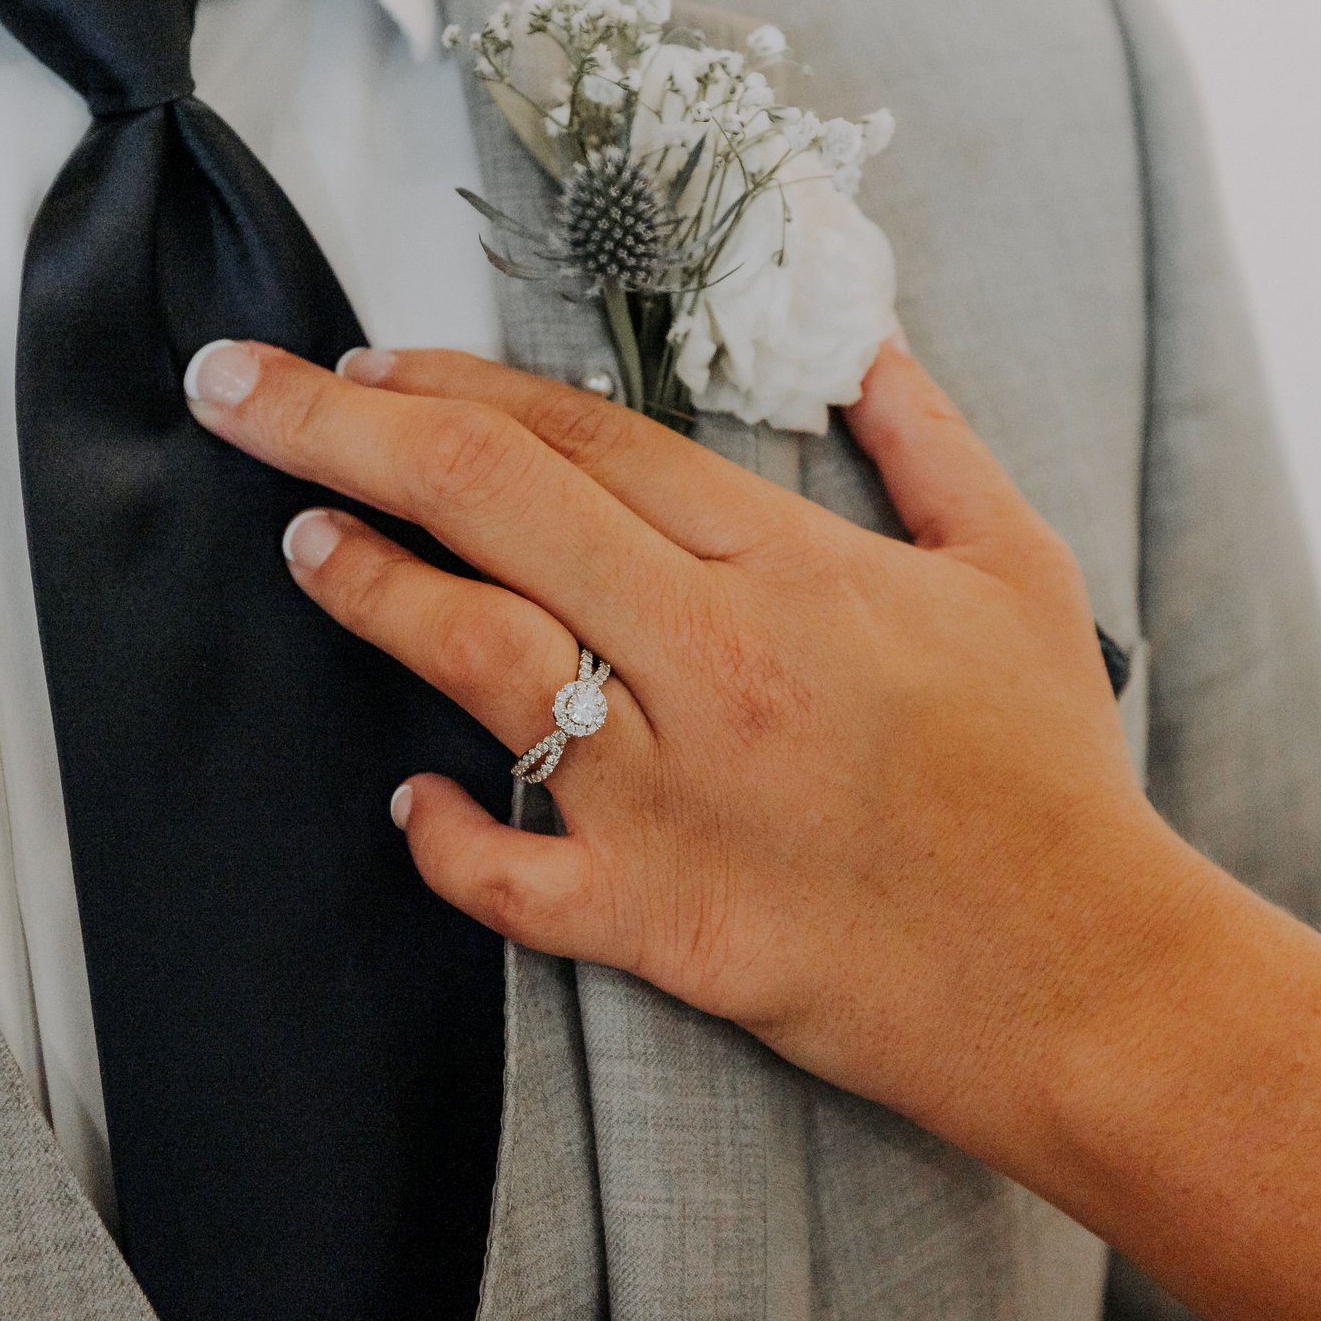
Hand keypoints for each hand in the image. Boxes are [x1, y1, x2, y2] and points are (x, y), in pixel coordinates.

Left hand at [183, 337, 1202, 1119]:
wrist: (1087, 978)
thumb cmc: (1049, 773)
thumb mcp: (1015, 568)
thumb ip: (928, 439)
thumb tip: (869, 341)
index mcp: (788, 566)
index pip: (585, 436)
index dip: (461, 382)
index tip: (371, 357)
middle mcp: (712, 660)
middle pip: (492, 503)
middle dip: (340, 427)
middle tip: (233, 387)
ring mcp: (674, 793)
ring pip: (477, 659)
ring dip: (367, 588)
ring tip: (299, 540)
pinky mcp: (659, 920)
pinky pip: (510, 877)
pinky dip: (446, 840)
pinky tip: (405, 799)